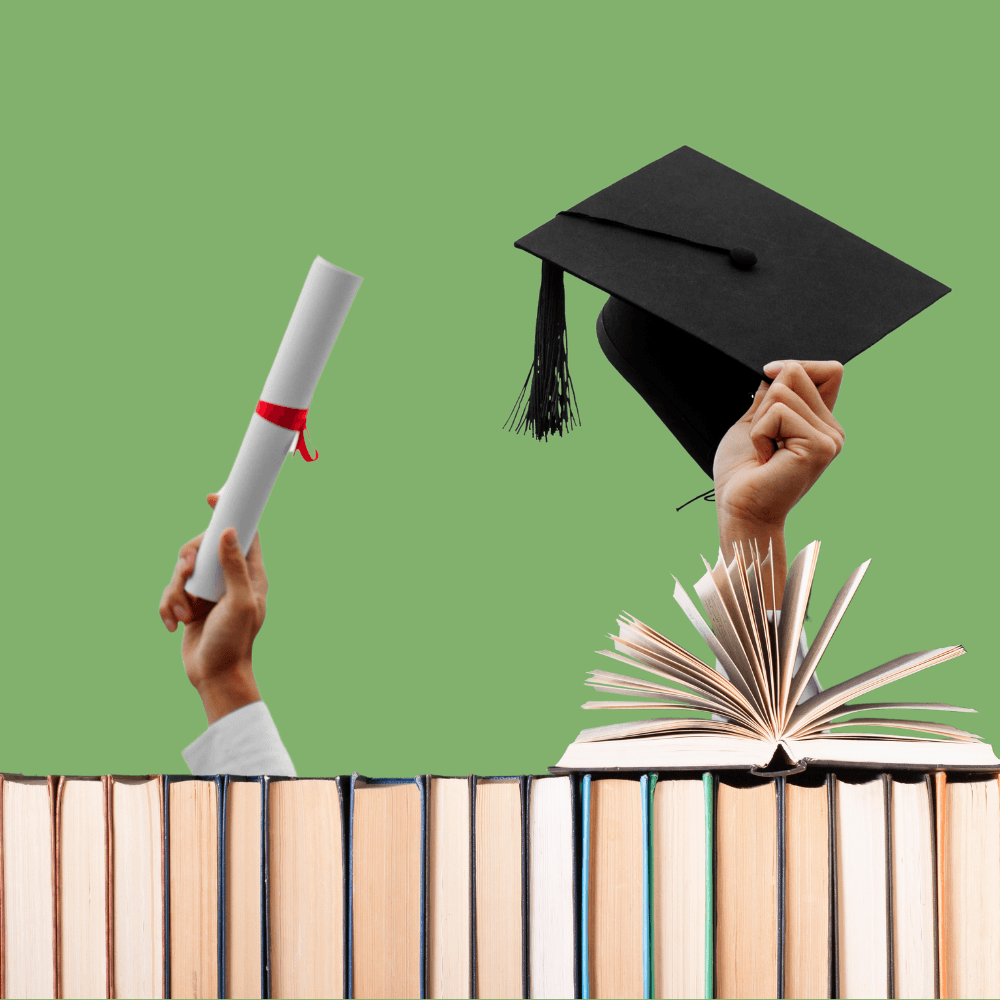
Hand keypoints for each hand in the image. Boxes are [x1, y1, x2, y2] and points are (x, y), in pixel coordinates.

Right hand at [159, 494, 266, 722]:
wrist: (215, 676)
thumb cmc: (235, 641)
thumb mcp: (240, 602)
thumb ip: (234, 567)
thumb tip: (229, 530)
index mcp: (250, 574)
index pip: (245, 533)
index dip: (230, 513)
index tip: (211, 498)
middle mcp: (229, 579)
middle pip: (202, 547)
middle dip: (187, 560)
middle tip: (186, 573)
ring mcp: (208, 591)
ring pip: (182, 570)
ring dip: (176, 592)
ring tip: (185, 615)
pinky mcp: (190, 605)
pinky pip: (171, 593)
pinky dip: (168, 607)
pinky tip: (174, 625)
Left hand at [713, 360, 844, 602]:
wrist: (739, 508)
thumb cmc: (742, 473)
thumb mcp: (755, 423)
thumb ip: (771, 396)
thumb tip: (779, 367)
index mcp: (820, 423)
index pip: (828, 370)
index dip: (795, 367)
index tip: (768, 379)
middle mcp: (832, 430)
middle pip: (798, 371)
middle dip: (765, 400)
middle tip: (764, 439)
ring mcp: (830, 438)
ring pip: (784, 389)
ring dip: (759, 420)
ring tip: (765, 451)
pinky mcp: (820, 446)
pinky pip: (778, 412)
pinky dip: (759, 432)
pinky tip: (766, 458)